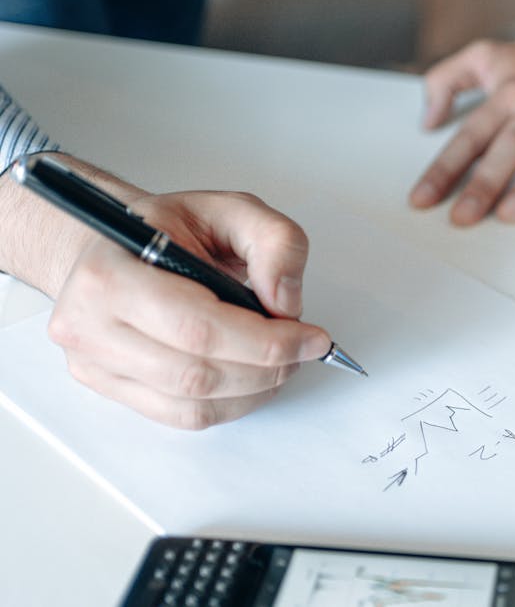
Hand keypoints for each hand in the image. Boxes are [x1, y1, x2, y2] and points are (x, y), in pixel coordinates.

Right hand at [41, 183, 330, 429]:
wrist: (113, 245)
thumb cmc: (168, 228)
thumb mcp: (230, 209)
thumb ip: (274, 241)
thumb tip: (286, 301)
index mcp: (110, 274)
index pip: (198, 328)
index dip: (265, 342)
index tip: (311, 338)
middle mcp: (90, 324)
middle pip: (196, 373)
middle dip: (266, 368)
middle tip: (303, 351)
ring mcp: (95, 363)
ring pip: (192, 404)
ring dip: (253, 390)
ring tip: (280, 363)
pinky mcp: (109, 387)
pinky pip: (181, 416)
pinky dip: (230, 404)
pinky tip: (252, 379)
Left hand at [410, 39, 514, 225]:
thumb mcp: (485, 57)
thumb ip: (445, 80)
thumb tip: (428, 119)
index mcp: (509, 93)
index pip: (470, 136)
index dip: (445, 169)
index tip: (424, 198)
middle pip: (509, 145)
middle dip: (484, 183)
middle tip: (464, 216)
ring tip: (512, 213)